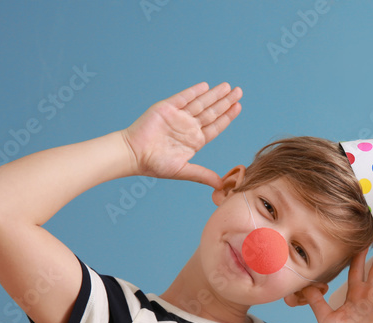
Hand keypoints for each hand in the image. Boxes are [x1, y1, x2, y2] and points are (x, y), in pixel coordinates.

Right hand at [120, 82, 241, 188]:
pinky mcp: (167, 108)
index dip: (227, 117)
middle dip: (225, 102)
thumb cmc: (155, 164)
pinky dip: (194, 91)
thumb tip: (222, 186)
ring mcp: (178, 116)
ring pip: (200, 103)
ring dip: (214, 94)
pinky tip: (205, 86)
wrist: (133, 154)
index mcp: (194, 140)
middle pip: (212, 112)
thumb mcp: (184, 171)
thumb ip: (203, 175)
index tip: (238, 107)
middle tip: (239, 91)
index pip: (216, 126)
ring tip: (228, 86)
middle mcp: (189, 126)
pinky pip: (183, 97)